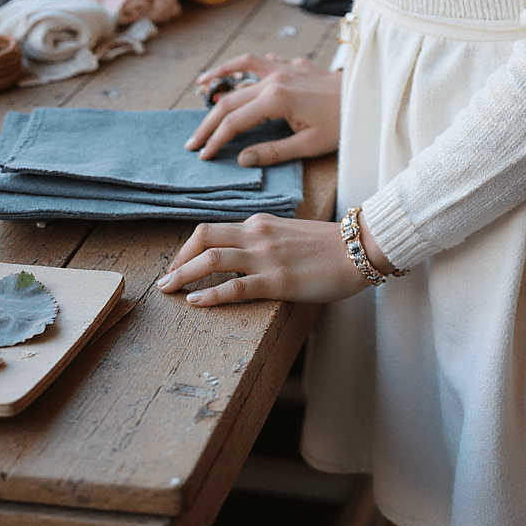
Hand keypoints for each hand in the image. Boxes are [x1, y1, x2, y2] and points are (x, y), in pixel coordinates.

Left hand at [157, 215, 364, 305]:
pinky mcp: (277, 280)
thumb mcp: (289, 234)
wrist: (359, 249)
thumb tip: (245, 258)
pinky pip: (235, 287)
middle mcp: (257, 235)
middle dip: (178, 259)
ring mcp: (266, 257)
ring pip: (212, 259)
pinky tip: (195, 302)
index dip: (189, 249)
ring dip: (183, 275)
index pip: (212, 230)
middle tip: (165, 280)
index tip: (179, 265)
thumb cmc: (329, 246)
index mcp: (259, 223)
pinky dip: (210, 294)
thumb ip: (265, 241)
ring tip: (168, 291)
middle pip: (203, 237)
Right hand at [187, 53, 340, 164]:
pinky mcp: (296, 65)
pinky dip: (249, 65)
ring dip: (220, 75)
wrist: (368, 98)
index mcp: (276, 99)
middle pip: (231, 98)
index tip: (202, 155)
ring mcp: (285, 68)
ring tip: (201, 84)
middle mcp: (275, 78)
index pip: (234, 121)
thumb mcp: (309, 145)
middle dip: (209, 121)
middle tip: (193, 141)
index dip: (216, 139)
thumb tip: (241, 159)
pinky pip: (265, 61)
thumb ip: (273, 152)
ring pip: (243, 67)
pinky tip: (242, 72)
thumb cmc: (343, 125)